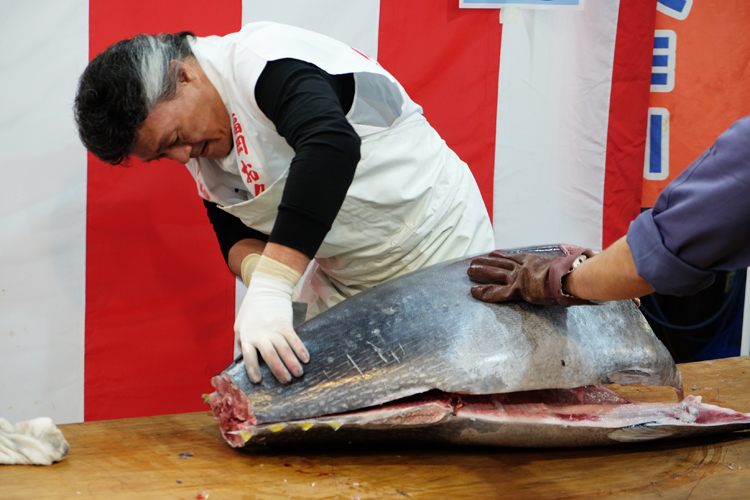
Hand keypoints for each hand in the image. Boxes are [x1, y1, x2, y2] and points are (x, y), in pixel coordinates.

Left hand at [235, 267, 309, 383]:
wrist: (266, 290)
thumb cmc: (251, 310)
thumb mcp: (240, 326)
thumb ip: (242, 342)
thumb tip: (243, 359)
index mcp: (248, 336)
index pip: (249, 356)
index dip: (253, 369)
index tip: (258, 381)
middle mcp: (261, 334)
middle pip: (270, 355)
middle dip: (279, 370)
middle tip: (286, 381)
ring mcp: (274, 328)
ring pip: (284, 349)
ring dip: (292, 363)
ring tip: (298, 374)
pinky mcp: (285, 323)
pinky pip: (294, 339)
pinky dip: (300, 349)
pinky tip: (306, 359)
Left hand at [467, 247, 596, 306]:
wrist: (573, 276)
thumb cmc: (573, 269)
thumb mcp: (565, 260)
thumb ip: (564, 259)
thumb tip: (577, 259)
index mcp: (534, 259)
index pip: (513, 257)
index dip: (501, 256)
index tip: (492, 254)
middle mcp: (523, 266)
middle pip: (500, 263)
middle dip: (485, 262)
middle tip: (472, 262)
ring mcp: (519, 277)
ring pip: (494, 274)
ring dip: (480, 272)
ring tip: (468, 271)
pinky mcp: (518, 289)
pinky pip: (497, 292)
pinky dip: (484, 292)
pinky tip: (473, 291)